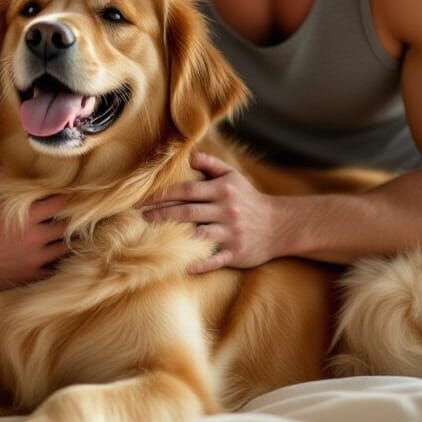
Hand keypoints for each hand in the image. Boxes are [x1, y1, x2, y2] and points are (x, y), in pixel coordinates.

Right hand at [0, 168, 68, 291]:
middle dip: (67, 221)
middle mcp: (35, 236)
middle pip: (65, 226)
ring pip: (63, 248)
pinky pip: (53, 269)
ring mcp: (35, 257)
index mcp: (25, 216)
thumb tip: (2, 165)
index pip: (59, 203)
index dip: (65, 199)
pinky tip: (51, 258)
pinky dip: (54, 263)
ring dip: (62, 242)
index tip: (66, 198)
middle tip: (65, 219)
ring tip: (60, 238)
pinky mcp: (31, 275)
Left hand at [142, 152, 284, 272]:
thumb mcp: (234, 176)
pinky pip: (215, 259)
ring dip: (175, 237)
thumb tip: (189, 156)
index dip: (164, 195)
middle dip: (161, 214)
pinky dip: (200, 263)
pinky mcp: (236, 253)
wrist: (280, 225)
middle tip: (141, 218)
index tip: (144, 200)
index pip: (187, 191)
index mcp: (223, 191)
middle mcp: (226, 211)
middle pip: (187, 212)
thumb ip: (211, 164)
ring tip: (153, 237)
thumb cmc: (249, 198)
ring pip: (199, 235)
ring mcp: (231, 233)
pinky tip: (183, 265)